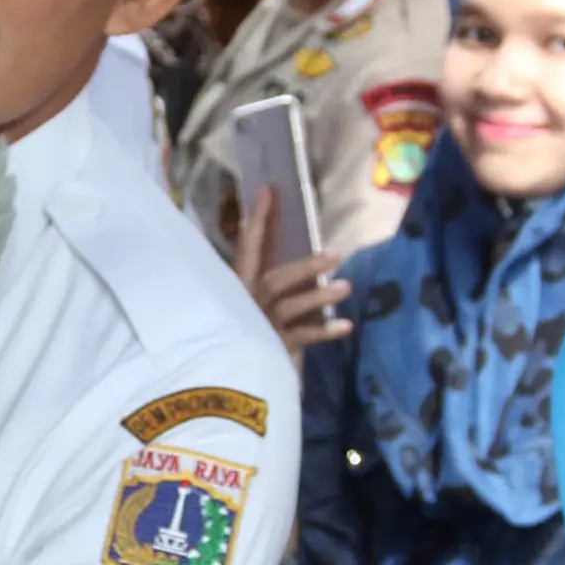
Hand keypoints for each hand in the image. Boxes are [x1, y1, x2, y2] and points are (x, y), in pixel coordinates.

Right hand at [235, 189, 351, 352]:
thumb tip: (260, 237)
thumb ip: (253, 270)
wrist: (219, 374)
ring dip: (318, 297)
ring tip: (346, 287)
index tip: (269, 191)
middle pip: (276, 279)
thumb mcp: (239, 296)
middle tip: (336, 254)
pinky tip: (346, 325)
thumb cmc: (233, 328)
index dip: (259, 219)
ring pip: (290, 307)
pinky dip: (324, 332)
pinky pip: (302, 338)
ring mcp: (261, 325)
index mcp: (238, 285)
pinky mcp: (273, 348)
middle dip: (305, 266)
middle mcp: (248, 302)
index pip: (249, 247)